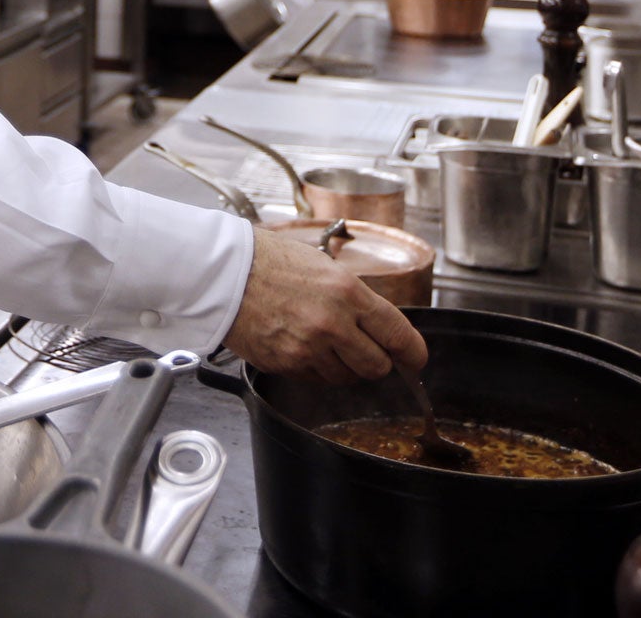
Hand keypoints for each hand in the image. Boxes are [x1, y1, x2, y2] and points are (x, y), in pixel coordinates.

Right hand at [224, 227, 427, 385]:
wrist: (224, 272)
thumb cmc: (270, 261)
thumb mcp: (325, 267)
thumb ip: (356, 299)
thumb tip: (381, 328)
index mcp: (348, 293)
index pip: (399, 335)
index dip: (414, 353)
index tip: (416, 360)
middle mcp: (333, 324)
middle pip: (377, 366)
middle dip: (376, 361)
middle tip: (365, 349)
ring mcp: (308, 348)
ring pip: (347, 378)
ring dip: (343, 366)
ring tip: (323, 341)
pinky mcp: (287, 364)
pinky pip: (316, 379)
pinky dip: (316, 368)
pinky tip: (302, 345)